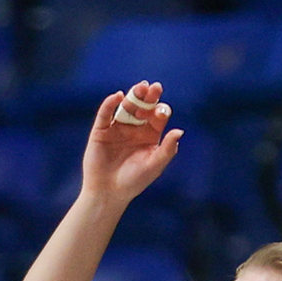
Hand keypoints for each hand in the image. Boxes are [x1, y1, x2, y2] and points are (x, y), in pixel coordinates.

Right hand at [82, 85, 183, 209]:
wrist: (108, 193)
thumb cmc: (134, 181)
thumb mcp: (154, 165)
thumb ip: (167, 149)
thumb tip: (180, 131)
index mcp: (150, 135)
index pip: (157, 116)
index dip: (160, 111)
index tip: (161, 113)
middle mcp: (134, 129)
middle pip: (143, 107)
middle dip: (149, 97)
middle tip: (154, 87)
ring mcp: (117, 128)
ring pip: (126, 107)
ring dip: (133, 96)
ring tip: (140, 88)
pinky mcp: (101, 130)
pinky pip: (105, 113)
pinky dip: (110, 103)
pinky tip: (118, 96)